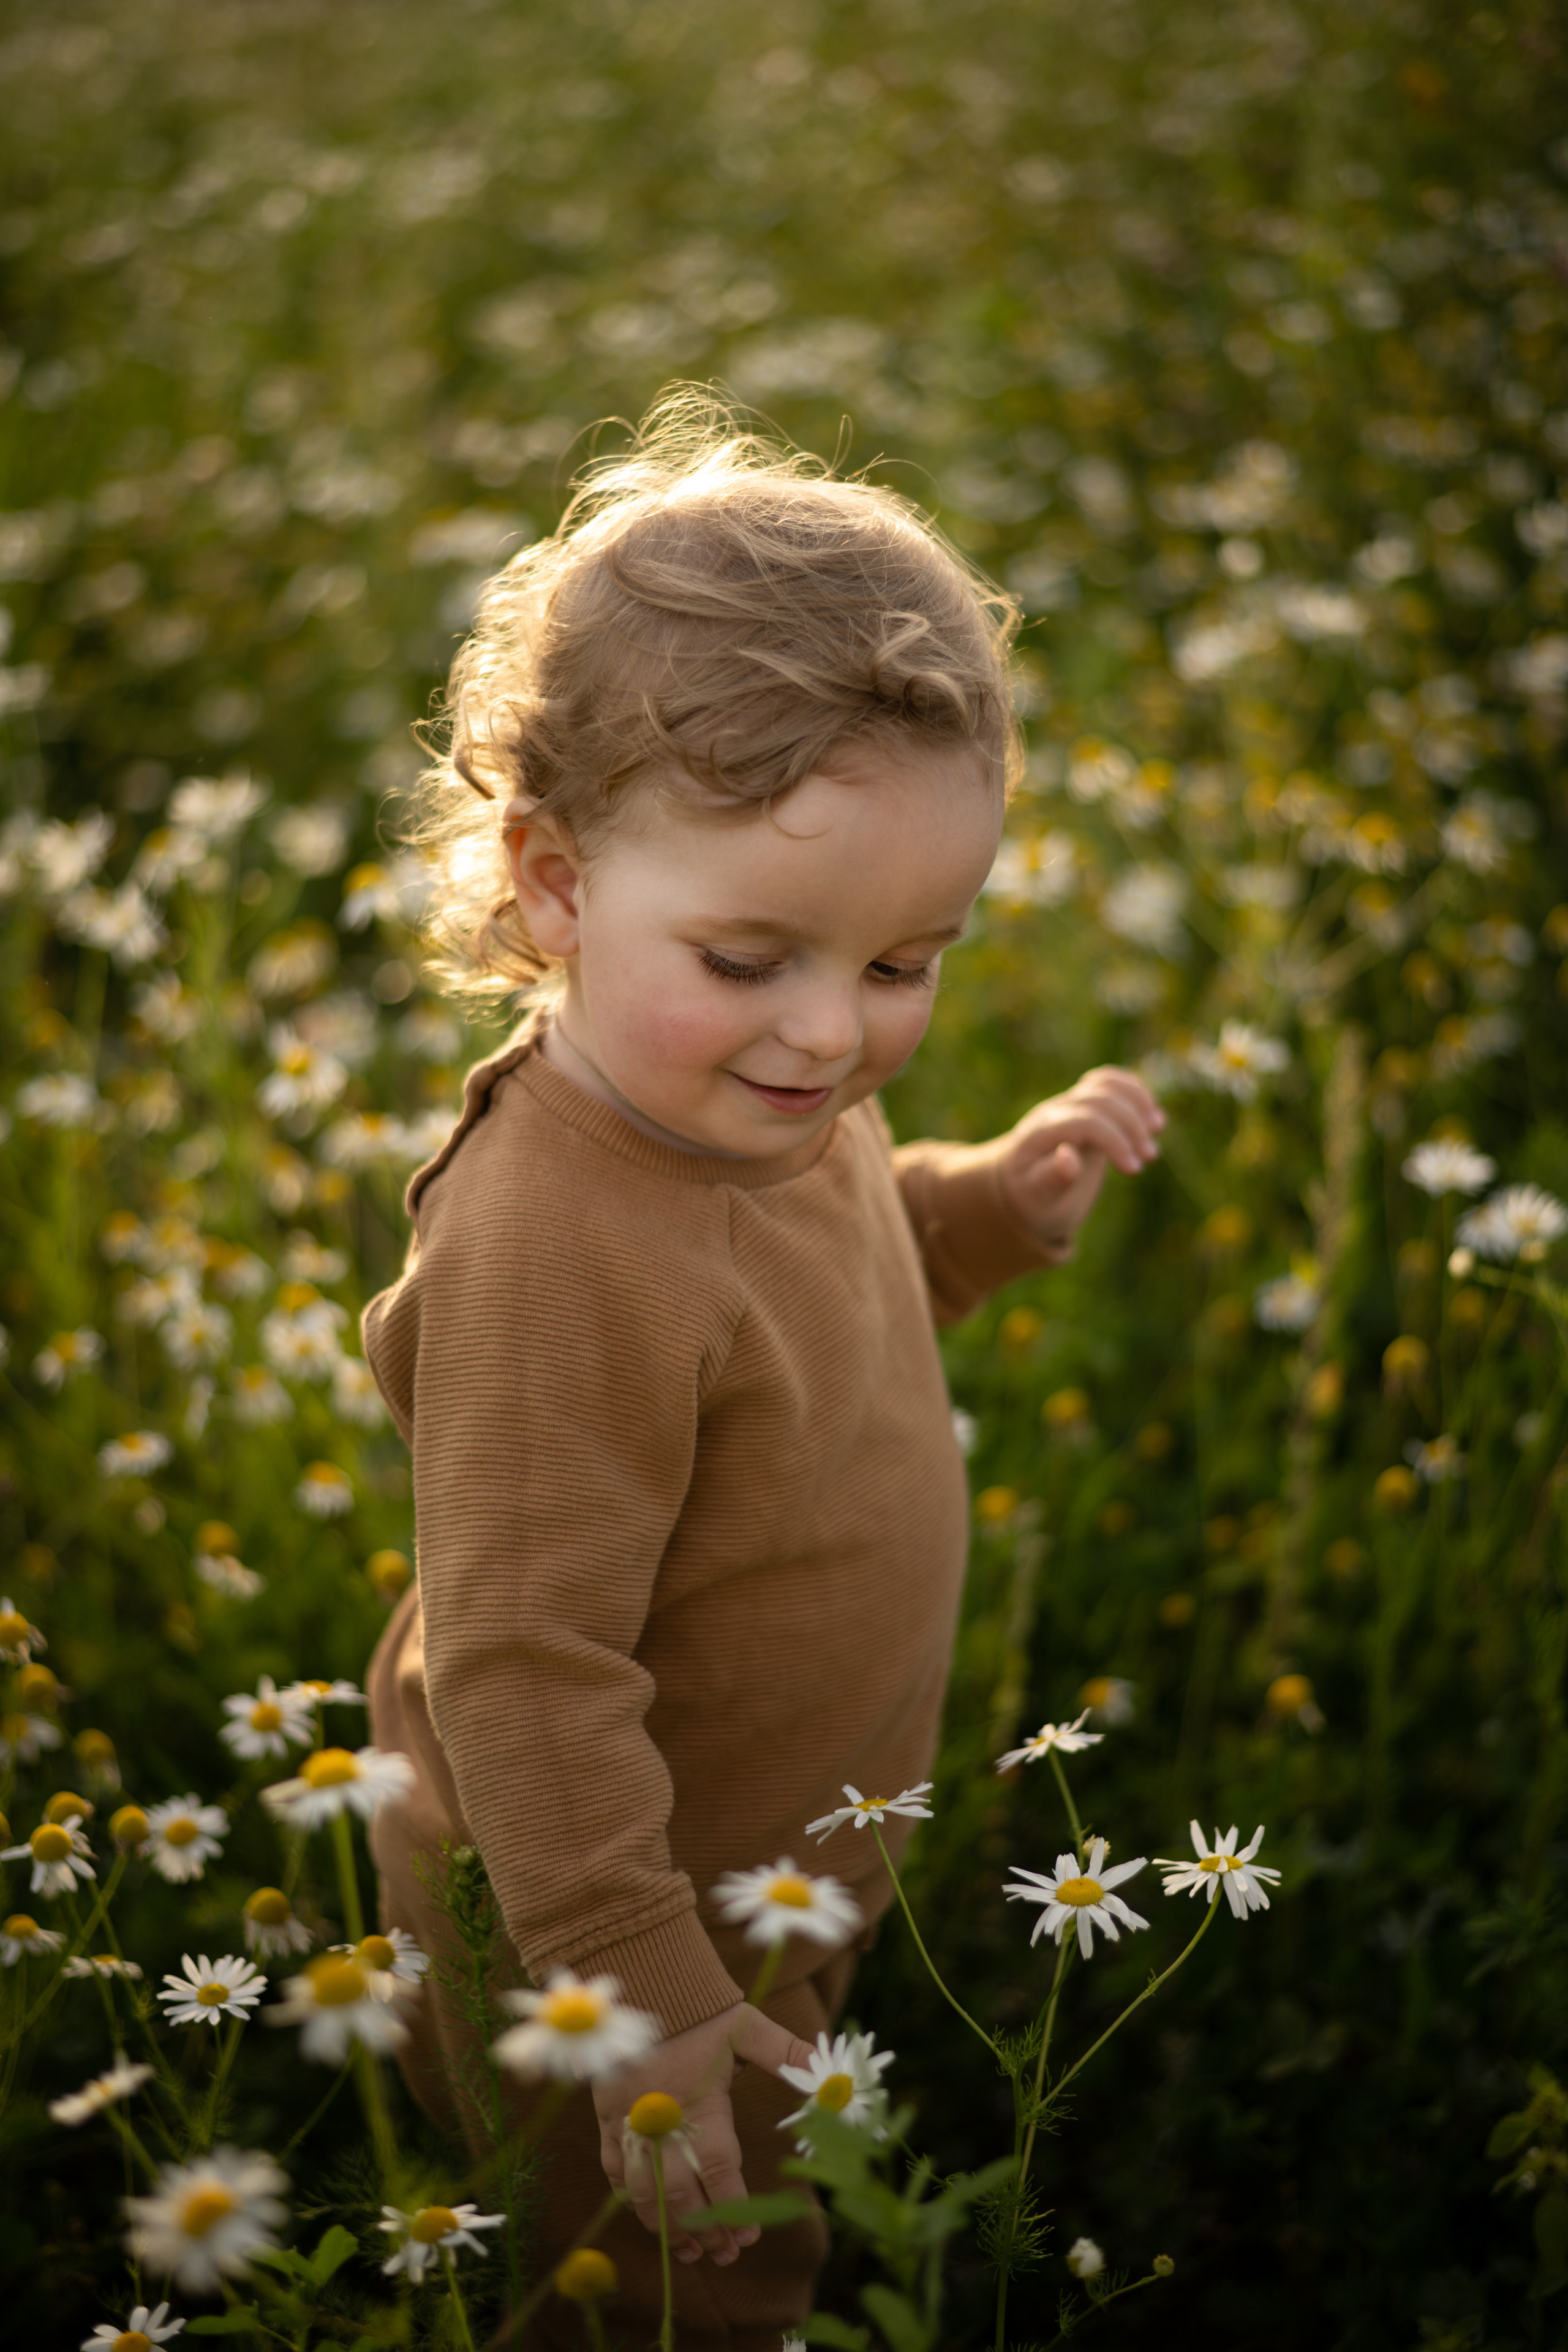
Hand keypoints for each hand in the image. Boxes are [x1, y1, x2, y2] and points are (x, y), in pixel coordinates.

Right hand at [593, 2002, 817, 2266]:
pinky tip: (650, 2219)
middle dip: (705, 2231)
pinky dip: (630, 2200)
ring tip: (692, 2253)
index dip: (734, 2207)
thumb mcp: (747, 2027)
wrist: (643, 1983)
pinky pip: (614, 2170)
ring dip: (668, 2228)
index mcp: (700, 2103)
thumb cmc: (700, 2010)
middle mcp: (663, 2120)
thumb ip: (787, 2054)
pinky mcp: (607, 2117)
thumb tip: (831, 2076)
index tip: (751, 2238)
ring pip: (645, 2192)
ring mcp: (630, 2122)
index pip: (717, 2169)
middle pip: (681, 2194)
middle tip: (727, 2256)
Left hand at [998, 1066, 1164, 1258]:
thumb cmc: (1030, 1196)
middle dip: (1130, 1125)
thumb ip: (1051, 1178)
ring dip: (1137, 1102)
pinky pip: (1108, 1082)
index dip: (1114, 1140)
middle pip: (1099, 1099)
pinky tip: (1152, 1114)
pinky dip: (1133, 1091)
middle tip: (1149, 1157)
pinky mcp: (1082, 1104)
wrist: (1019, 1184)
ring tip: (1157, 1129)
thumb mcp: (1037, 1197)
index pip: (1084, 1121)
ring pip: (1105, 1083)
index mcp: (1040, 1134)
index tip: (1133, 1170)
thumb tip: (1068, 1156)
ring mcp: (1068, 1103)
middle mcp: (1053, 1111)